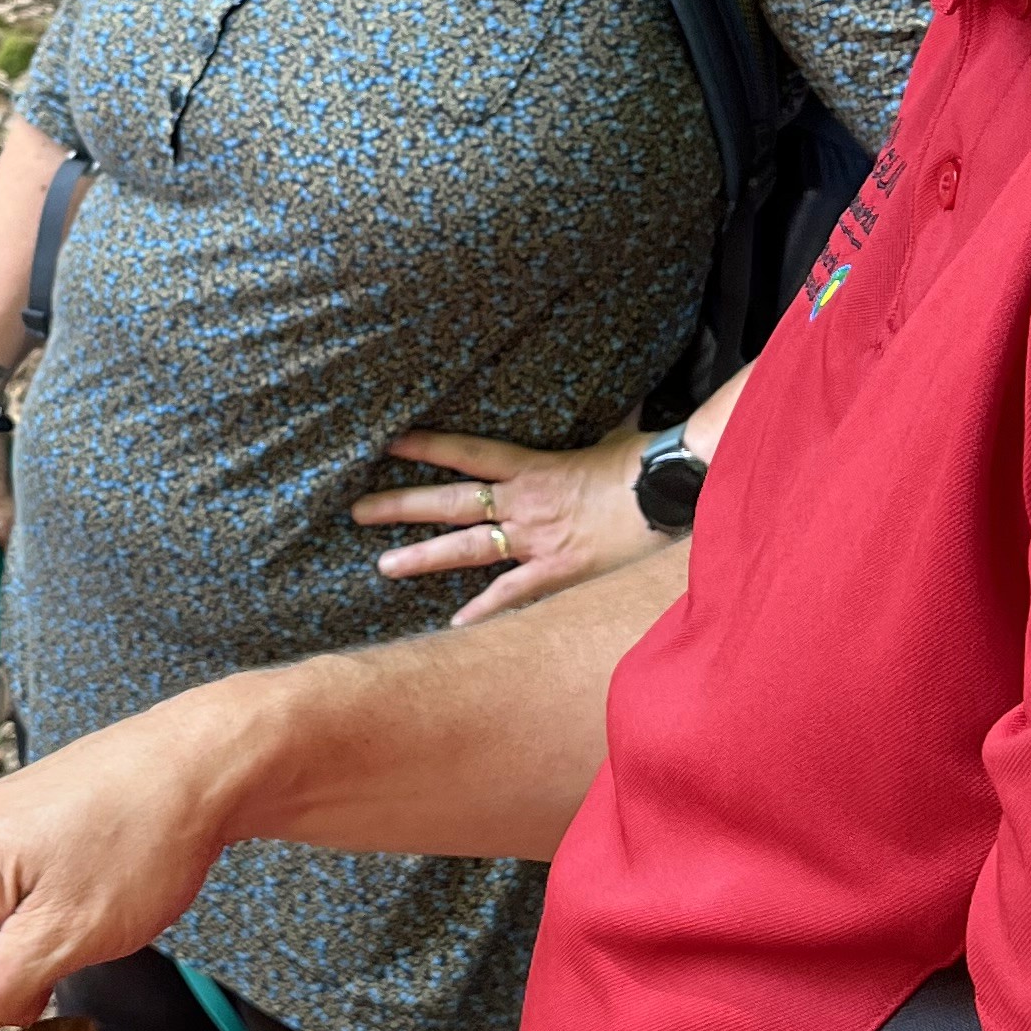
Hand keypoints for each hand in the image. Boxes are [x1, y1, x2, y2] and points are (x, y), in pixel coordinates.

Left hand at [353, 426, 656, 625]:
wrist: (674, 492)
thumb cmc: (646, 463)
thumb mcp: (612, 435)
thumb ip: (596, 426)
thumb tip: (613, 404)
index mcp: (532, 467)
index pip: (465, 453)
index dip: (424, 446)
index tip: (386, 442)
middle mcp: (524, 503)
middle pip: (449, 503)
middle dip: (400, 505)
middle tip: (356, 511)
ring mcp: (537, 540)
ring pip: (468, 549)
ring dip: (423, 556)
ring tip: (383, 566)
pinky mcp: (559, 572)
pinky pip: (512, 595)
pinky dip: (484, 613)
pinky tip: (454, 627)